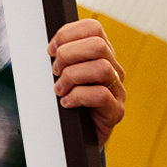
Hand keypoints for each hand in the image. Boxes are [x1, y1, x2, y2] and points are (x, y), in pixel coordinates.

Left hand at [48, 19, 125, 146]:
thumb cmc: (67, 103)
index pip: (93, 28)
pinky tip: (66, 103)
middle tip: (55, 72)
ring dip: (72, 77)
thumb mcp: (62, 75)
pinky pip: (101, 95)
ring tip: (59, 90)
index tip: (50, 50)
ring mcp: (118, 90)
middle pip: (98, 45)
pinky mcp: (116, 111)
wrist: (77, 138)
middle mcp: (113, 69)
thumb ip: (60, 58)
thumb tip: (49, 47)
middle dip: (68, 55)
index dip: (67, 34)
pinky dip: (77, 97)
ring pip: (101, 68)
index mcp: (101, 55)